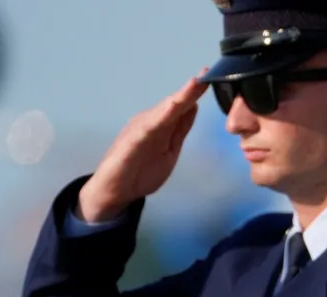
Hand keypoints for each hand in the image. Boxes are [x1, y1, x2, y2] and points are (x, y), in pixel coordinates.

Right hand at [77, 70, 209, 221]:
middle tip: (205, 73)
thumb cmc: (141, 171)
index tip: (211, 77)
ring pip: (162, 112)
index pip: (181, 106)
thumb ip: (180, 129)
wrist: (115, 192)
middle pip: (173, 104)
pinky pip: (145, 129)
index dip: (196, 92)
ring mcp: (140, 131)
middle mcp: (150, 122)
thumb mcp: (170, 150)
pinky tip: (170, 109)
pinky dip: (158, 118)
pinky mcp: (130, 144)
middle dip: (190, 89)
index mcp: (161, 125)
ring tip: (193, 85)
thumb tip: (194, 106)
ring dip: (177, 98)